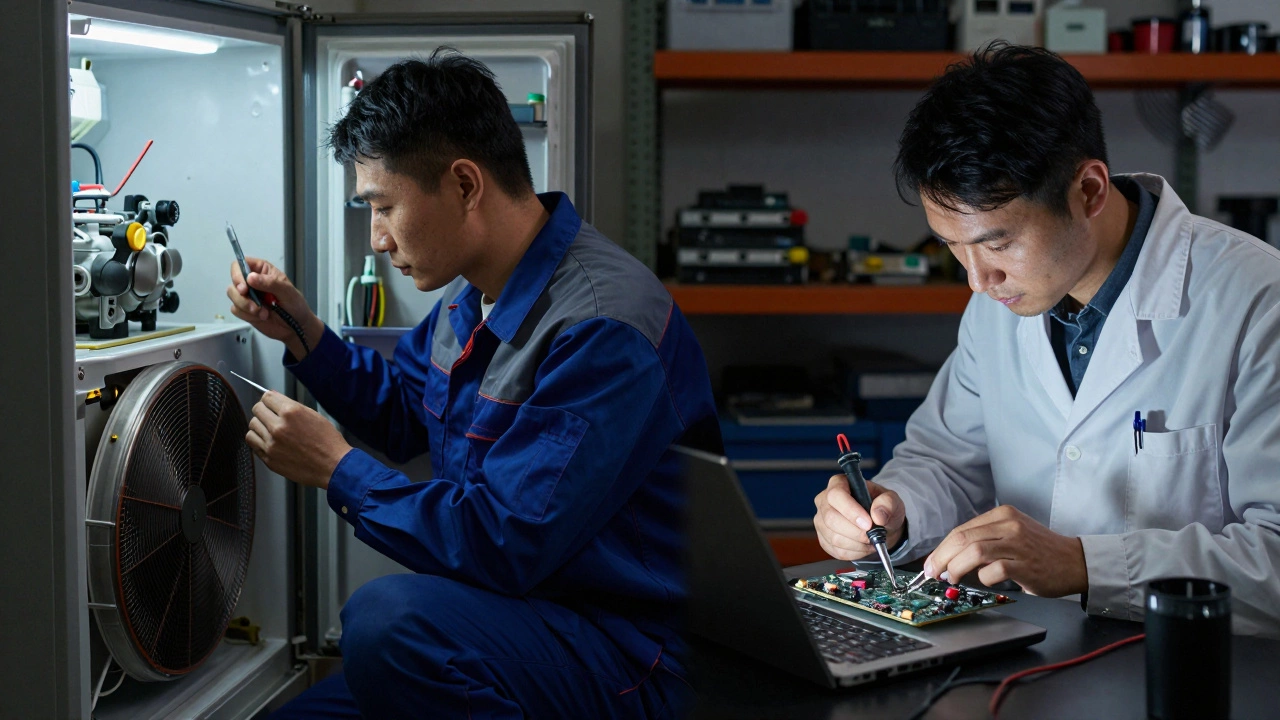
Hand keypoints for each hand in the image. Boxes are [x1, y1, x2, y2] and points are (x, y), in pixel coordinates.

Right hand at [227, 257, 323, 359]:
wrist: (297, 327)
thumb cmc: (296, 305)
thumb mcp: (287, 291)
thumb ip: (270, 283)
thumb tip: (250, 278)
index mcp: (262, 270)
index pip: (240, 264)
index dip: (237, 274)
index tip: (244, 287)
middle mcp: (252, 282)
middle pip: (234, 282)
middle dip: (241, 295)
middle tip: (254, 304)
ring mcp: (248, 296)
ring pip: (233, 296)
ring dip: (246, 306)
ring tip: (263, 313)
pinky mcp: (245, 310)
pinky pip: (236, 310)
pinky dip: (247, 315)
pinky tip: (261, 317)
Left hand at [245, 391, 351, 488]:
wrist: (333, 466)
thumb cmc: (328, 442)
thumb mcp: (314, 415)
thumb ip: (292, 406)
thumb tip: (275, 399)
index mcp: (291, 412)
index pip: (266, 397)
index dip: (270, 399)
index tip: (271, 403)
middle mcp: (278, 426)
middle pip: (257, 409)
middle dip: (264, 410)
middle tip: (271, 415)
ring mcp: (271, 443)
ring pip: (252, 425)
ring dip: (260, 424)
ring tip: (269, 429)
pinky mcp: (269, 458)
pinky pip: (252, 442)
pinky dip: (257, 439)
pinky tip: (268, 440)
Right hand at [814, 476, 905, 560]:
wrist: (879, 524)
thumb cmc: (881, 507)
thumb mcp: (892, 500)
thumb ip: (888, 503)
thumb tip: (878, 515)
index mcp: (838, 484)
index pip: (836, 495)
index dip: (850, 510)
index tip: (868, 523)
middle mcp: (824, 501)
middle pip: (831, 518)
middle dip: (855, 531)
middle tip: (872, 536)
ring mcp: (821, 521)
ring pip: (834, 537)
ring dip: (857, 544)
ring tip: (871, 541)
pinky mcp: (824, 539)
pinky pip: (836, 550)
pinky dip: (855, 553)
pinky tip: (864, 547)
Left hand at [922, 505, 1086, 596]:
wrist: (1076, 562)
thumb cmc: (1040, 551)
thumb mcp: (1012, 534)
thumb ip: (985, 539)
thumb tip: (950, 557)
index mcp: (1002, 515)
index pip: (961, 529)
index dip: (941, 548)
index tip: (932, 562)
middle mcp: (1009, 525)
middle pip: (962, 539)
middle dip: (942, 558)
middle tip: (933, 573)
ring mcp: (1017, 544)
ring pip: (973, 551)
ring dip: (956, 568)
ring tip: (952, 578)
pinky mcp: (1025, 564)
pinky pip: (993, 570)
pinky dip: (982, 578)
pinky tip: (984, 581)